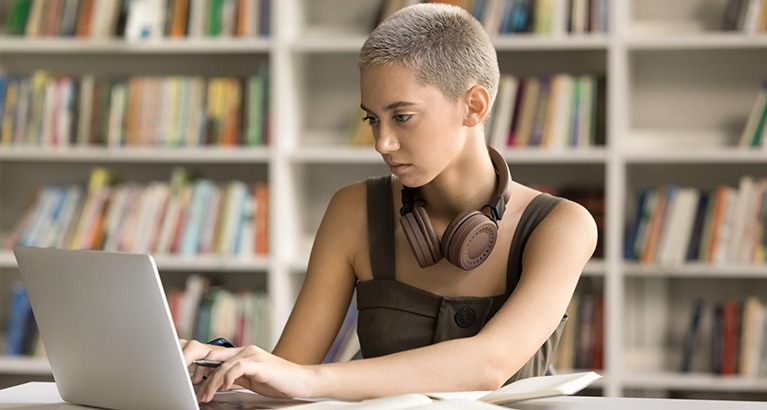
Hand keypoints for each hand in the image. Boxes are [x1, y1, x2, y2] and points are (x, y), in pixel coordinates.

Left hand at [182, 340, 314, 402]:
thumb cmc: (278, 382)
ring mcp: (252, 355)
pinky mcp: (259, 364)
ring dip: (209, 382)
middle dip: (193, 365)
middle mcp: (244, 350)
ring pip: (221, 364)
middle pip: (209, 352)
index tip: (185, 376)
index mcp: (240, 354)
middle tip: (183, 381)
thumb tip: (212, 383)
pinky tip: (224, 388)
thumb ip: (233, 378)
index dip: (195, 360)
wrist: (302, 381)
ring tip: (205, 396)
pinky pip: (237, 367)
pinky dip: (227, 378)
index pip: (211, 353)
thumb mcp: (250, 381)